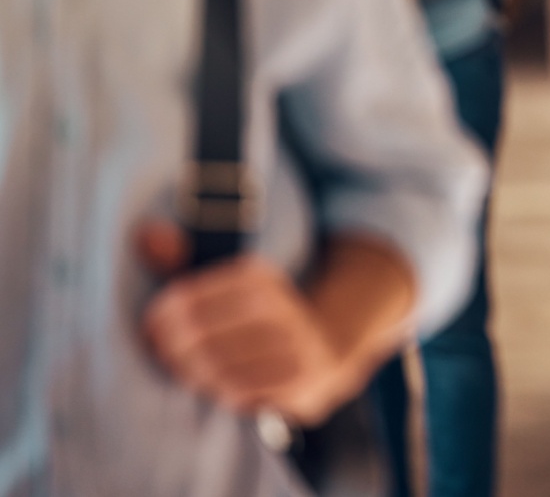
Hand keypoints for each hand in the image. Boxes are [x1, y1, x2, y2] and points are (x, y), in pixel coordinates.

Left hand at [138, 223, 365, 425]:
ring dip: (196, 375)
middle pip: (198, 337)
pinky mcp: (303, 378)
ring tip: (193, 373)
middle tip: (168, 360)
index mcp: (257, 278)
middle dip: (174, 353)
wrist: (330, 344)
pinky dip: (224, 392)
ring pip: (217, 368)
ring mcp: (295, 344)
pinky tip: (223, 385)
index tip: (151, 333)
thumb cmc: (257, 317)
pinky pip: (243, 392)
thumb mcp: (226, 283)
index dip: (159, 321)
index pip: (187, 299)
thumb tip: (144, 234)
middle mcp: (280, 306)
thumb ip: (181, 260)